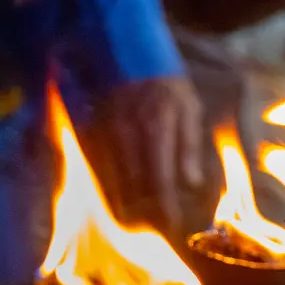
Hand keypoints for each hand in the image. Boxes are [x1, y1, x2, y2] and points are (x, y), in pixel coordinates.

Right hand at [86, 76, 203, 235]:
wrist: (126, 56)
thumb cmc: (167, 86)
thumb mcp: (189, 109)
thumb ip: (189, 147)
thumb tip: (193, 184)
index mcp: (157, 127)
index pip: (160, 178)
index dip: (165, 205)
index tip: (172, 224)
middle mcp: (127, 133)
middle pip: (133, 186)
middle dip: (144, 212)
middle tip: (156, 229)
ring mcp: (105, 134)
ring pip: (112, 182)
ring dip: (124, 205)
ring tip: (137, 223)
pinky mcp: (90, 134)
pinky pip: (97, 171)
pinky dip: (107, 189)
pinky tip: (116, 201)